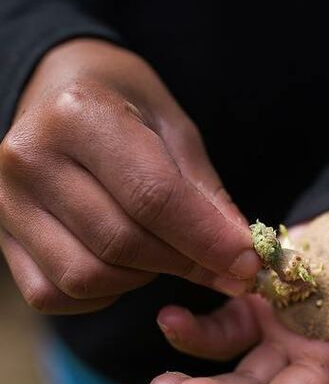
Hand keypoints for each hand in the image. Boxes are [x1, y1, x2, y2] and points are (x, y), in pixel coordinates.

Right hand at [0, 38, 261, 312]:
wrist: (55, 89)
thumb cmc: (126, 105)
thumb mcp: (176, 130)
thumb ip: (206, 195)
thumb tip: (242, 257)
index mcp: (79, 115)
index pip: (153, 197)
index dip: (207, 240)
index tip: (250, 264)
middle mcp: (30, 157)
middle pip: (122, 242)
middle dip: (185, 263)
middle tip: (226, 268)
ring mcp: (5, 200)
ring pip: (87, 276)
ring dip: (144, 279)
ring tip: (169, 253)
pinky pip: (55, 294)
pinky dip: (103, 294)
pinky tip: (127, 266)